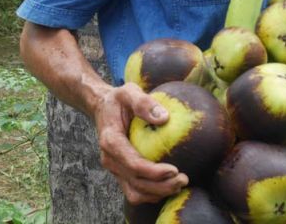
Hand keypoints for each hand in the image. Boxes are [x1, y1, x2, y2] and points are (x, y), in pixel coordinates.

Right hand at [93, 82, 188, 204]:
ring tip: (180, 185)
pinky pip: (135, 190)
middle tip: (183, 180)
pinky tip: (170, 186)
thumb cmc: (118, 99)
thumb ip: (144, 102)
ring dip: (157, 193)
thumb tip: (165, 118)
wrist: (102, 107)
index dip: (153, 172)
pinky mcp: (120, 172)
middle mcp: (110, 159)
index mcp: (110, 141)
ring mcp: (114, 168)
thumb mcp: (129, 92)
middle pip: (135, 182)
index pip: (132, 163)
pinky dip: (152, 193)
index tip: (174, 170)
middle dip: (160, 187)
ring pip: (134, 192)